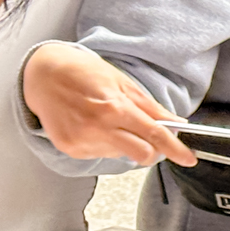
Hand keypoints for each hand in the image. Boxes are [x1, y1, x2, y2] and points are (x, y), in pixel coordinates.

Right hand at [23, 42, 195, 166]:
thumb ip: (151, 107)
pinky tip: (91, 125)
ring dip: (123, 142)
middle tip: (148, 139)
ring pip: (120, 154)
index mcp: (115, 107)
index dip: (175, 149)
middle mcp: (98, 127)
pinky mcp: (70, 149)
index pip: (154, 135)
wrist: (41, 75)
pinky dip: (103, 143)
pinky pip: (100, 154)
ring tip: (106, 120)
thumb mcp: (122, 83)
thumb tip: (177, 123)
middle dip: (151, 151)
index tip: (188, 158)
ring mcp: (83, 141)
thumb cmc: (83, 73)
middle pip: (141, 154)